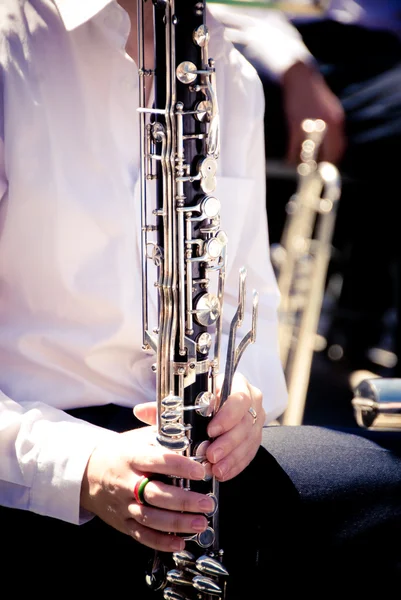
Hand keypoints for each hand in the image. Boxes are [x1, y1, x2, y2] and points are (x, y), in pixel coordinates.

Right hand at [80, 424, 215, 552]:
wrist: (86, 472)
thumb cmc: (120, 453)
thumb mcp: (137, 437)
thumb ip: (162, 435)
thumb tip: (192, 437)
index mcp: (131, 457)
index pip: (157, 461)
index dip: (180, 467)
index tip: (200, 471)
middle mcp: (126, 482)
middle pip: (156, 494)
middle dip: (184, 501)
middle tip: (207, 502)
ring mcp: (123, 505)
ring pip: (151, 518)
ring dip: (178, 523)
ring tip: (200, 523)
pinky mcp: (122, 522)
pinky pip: (142, 535)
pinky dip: (161, 542)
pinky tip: (180, 542)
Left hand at [136, 375, 263, 482]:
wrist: (219, 406)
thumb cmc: (201, 401)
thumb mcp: (185, 401)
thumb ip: (165, 407)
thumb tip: (140, 411)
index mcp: (235, 384)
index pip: (238, 398)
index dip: (227, 416)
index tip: (210, 430)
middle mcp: (250, 400)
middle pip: (244, 423)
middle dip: (227, 442)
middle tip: (210, 455)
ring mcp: (255, 420)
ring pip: (248, 440)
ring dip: (231, 457)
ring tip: (215, 470)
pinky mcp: (255, 438)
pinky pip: (249, 454)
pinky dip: (235, 465)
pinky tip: (222, 473)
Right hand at [282, 61, 345, 164]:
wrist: (300, 76)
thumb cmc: (312, 93)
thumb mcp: (328, 109)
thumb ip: (331, 125)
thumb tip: (330, 144)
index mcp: (337, 121)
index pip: (339, 148)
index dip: (332, 161)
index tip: (325, 167)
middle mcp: (328, 124)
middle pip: (327, 154)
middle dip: (319, 165)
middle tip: (312, 171)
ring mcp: (312, 125)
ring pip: (309, 153)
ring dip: (303, 163)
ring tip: (298, 166)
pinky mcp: (296, 124)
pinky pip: (295, 147)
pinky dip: (292, 156)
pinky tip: (288, 160)